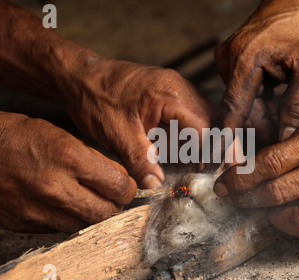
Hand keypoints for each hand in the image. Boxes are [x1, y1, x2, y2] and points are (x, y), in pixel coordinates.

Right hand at [0, 110, 135, 232]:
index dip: (128, 188)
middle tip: (112, 197)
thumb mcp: (59, 134)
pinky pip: (60, 230)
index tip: (126, 186)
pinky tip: (65, 207)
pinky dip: (69, 221)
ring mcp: (38, 209)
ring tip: (89, 202)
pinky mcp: (23, 224)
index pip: (119, 186)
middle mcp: (56, 187)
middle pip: (106, 213)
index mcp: (69, 157)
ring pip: (85, 226)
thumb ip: (92, 159)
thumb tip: (118, 179)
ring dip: (93, 216)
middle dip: (115, 206)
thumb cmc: (13, 135)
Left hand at [63, 58, 214, 188]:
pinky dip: (194, 136)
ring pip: (205, 119)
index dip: (213, 154)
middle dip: (218, 149)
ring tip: (209, 168)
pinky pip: (191, 117)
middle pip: (213, 122)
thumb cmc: (94, 98)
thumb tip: (157, 184)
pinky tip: (190, 154)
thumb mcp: (116, 133)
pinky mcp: (169, 96)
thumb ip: (140, 159)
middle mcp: (180, 89)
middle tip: (220, 173)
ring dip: (208, 143)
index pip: (206, 128)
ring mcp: (176, 90)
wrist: (78, 76)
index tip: (215, 175)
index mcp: (171, 95)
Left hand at [214, 68, 298, 247]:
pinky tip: (295, 221)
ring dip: (274, 220)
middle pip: (277, 193)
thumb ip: (291, 140)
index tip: (225, 183)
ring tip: (267, 210)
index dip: (241, 177)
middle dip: (245, 198)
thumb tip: (255, 162)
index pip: (270, 164)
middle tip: (233, 197)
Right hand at [215, 0, 298, 141]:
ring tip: (293, 111)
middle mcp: (229, 60)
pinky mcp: (235, 61)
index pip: (232, 112)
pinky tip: (284, 100)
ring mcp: (230, 59)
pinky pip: (245, 91)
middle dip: (264, 125)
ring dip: (267, 113)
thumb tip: (286, 140)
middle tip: (290, 129)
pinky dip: (264, 100)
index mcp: (245, 61)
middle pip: (239, 110)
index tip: (230, 164)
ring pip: (243, 102)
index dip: (231, 141)